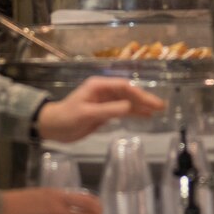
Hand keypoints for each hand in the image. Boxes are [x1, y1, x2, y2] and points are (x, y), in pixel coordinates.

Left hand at [36, 76, 165, 141]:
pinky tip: (145, 116)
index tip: (152, 103)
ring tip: (157, 111)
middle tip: (161, 106)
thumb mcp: (87, 113)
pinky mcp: (104, 112)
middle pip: (128, 93)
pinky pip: (122, 111)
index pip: (123, 87)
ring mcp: (105, 102)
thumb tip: (130, 107)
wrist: (52, 127)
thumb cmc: (66, 117)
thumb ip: (109, 110)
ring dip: (141, 106)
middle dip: (144, 99)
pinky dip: (134, 113)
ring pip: (127, 102)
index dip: (139, 94)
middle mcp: (104, 91)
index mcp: (99, 86)